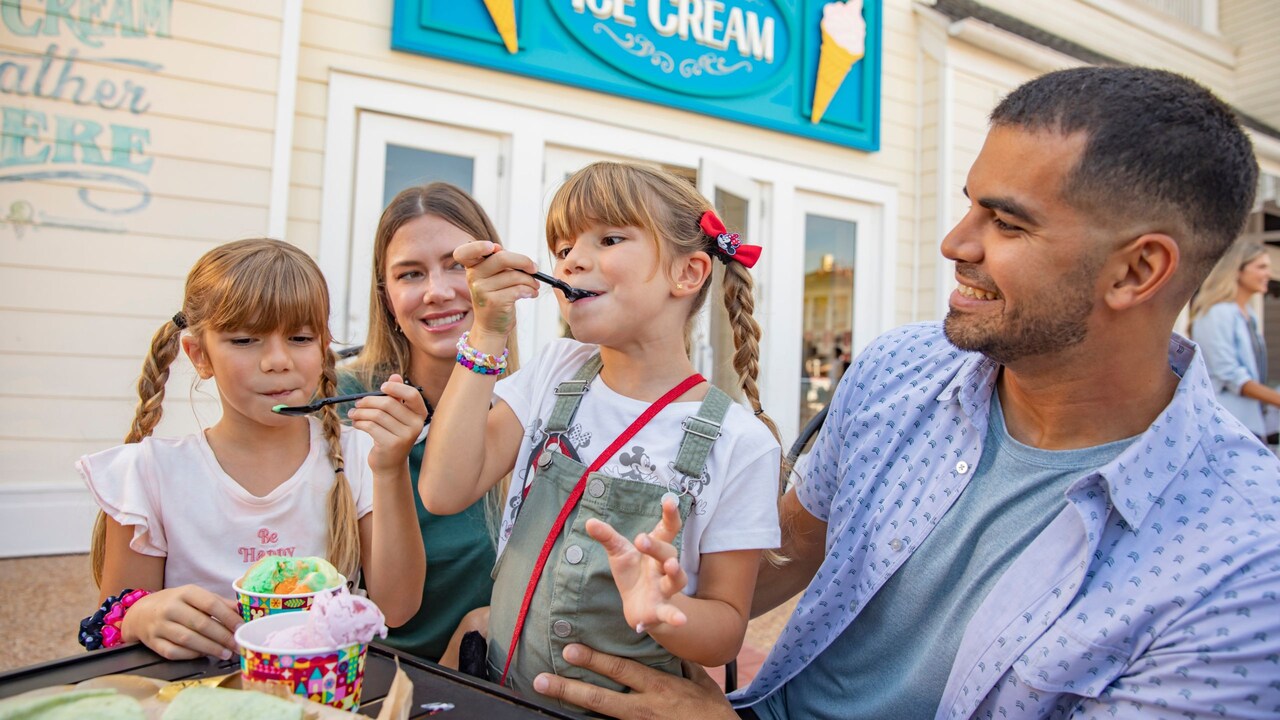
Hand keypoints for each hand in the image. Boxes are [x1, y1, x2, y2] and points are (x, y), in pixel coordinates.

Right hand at [120, 585, 241, 659]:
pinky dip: (191, 655)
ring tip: (226, 653)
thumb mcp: (195, 596)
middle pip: (201, 624)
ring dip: (210, 648)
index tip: (242, 627)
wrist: (141, 613)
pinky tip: (204, 655)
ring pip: (188, 640)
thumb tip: (242, 611)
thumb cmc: (176, 604)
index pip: (210, 604)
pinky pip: (174, 652)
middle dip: (223, 637)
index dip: (228, 617)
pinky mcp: (152, 643)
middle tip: (237, 645)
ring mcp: (159, 626)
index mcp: (186, 592)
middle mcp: (171, 608)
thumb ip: (219, 603)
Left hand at [349, 373, 429, 475]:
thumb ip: (396, 396)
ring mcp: (405, 436)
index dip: (396, 388)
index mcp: (420, 414)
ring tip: (353, 414)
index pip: (412, 395)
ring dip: (360, 413)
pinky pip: (371, 427)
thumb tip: (395, 375)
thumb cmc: (391, 435)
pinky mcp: (392, 445)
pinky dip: (359, 423)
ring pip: (377, 415)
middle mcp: (416, 425)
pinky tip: (356, 423)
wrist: (389, 464)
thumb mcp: (395, 415)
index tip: (382, 387)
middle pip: (389, 404)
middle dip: (368, 401)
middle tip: (357, 403)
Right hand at [453, 241, 538, 336]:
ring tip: (533, 286)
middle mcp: (472, 277)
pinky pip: (519, 289)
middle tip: (534, 268)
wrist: (491, 327)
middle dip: (524, 261)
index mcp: (471, 267)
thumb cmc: (496, 297)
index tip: (494, 247)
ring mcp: (481, 290)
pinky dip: (530, 290)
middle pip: (501, 258)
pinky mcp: (494, 302)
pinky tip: (530, 294)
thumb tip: (516, 256)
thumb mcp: (494, 277)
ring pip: (515, 276)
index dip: (478, 246)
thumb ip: (500, 263)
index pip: (464, 253)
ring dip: (530, 281)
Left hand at [532, 644, 736, 719]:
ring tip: (547, 695)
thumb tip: (662, 643)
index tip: (570, 651)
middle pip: (600, 699)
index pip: (621, 671)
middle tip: (540, 680)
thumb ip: (679, 663)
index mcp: (660, 687)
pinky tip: (574, 717)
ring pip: (600, 716)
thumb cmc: (712, 710)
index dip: (594, 661)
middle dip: (568, 689)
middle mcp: (645, 708)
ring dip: (573, 706)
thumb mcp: (700, 680)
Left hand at [585, 494, 688, 632]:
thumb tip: (589, 522)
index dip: (670, 515)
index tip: (669, 500)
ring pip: (677, 580)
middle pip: (668, 553)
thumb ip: (607, 537)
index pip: (667, 529)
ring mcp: (665, 589)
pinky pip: (670, 612)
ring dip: (675, 573)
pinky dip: (675, 616)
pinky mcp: (660, 610)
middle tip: (641, 539)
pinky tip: (680, 620)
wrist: (636, 607)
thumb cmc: (632, 573)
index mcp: (656, 549)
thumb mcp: (618, 553)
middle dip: (657, 546)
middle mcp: (664, 567)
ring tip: (672, 566)